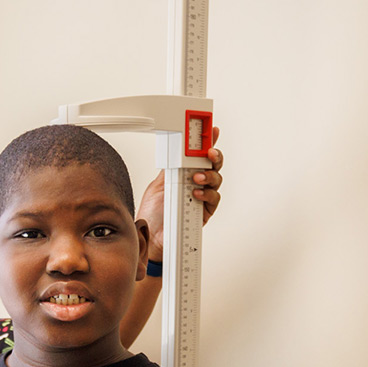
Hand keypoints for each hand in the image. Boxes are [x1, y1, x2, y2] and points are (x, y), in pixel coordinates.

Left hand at [140, 128, 223, 261]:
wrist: (150, 235)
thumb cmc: (153, 214)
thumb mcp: (158, 184)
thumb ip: (170, 169)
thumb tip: (175, 151)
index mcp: (186, 175)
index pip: (200, 156)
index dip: (209, 142)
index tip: (213, 131)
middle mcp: (197, 184)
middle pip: (214, 166)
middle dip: (215, 156)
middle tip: (209, 152)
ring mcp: (202, 198)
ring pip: (217, 180)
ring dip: (209, 176)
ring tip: (196, 177)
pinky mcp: (205, 212)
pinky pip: (213, 200)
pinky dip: (206, 194)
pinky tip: (196, 192)